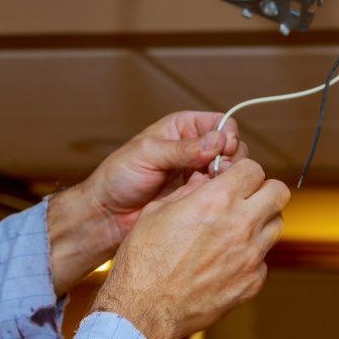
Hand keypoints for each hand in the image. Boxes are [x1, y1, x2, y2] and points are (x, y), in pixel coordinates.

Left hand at [47, 111, 246, 295]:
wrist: (106, 216)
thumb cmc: (118, 178)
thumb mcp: (148, 155)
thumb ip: (183, 149)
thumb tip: (217, 142)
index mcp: (183, 127)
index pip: (221, 123)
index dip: (227, 135)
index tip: (224, 150)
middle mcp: (195, 147)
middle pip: (232, 146)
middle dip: (231, 158)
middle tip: (217, 172)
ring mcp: (198, 173)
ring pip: (230, 170)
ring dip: (226, 178)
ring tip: (211, 187)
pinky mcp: (199, 196)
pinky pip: (221, 192)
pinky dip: (220, 195)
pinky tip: (207, 200)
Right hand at [91, 159, 290, 338]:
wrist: (144, 310)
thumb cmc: (144, 262)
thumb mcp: (158, 211)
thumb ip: (189, 191)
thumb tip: (206, 180)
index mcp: (216, 201)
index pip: (254, 169)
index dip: (244, 172)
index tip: (236, 179)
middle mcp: (240, 225)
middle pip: (279, 192)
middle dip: (264, 190)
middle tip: (249, 198)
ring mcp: (250, 256)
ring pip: (277, 225)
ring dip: (261, 222)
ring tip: (238, 229)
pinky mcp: (252, 282)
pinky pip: (264, 260)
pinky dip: (251, 257)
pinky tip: (227, 261)